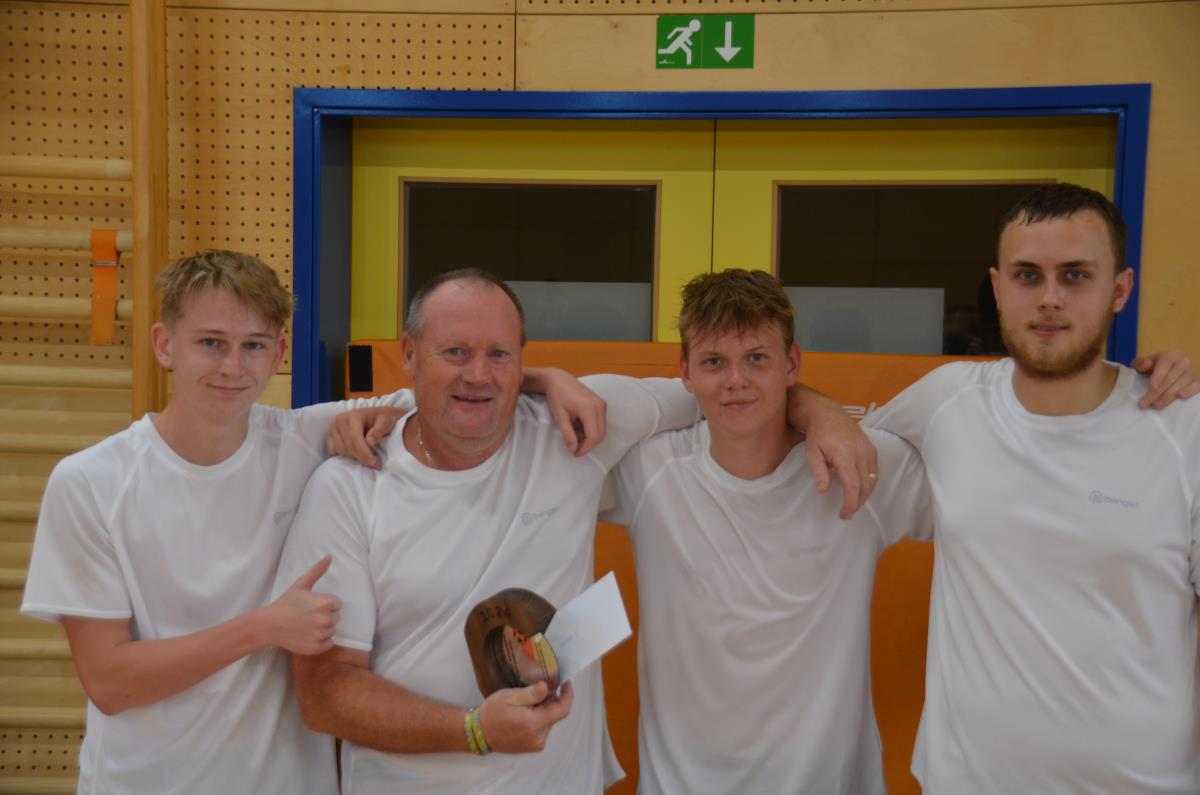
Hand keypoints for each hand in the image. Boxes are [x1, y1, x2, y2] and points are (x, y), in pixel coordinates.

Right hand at [260, 555, 341, 655]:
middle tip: (308, 615)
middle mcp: (326, 620)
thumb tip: (330, 556)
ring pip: (332, 630)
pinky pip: (329, 643)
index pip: (337, 604)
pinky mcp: (316, 648)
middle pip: (336, 617)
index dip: (326, 604)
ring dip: (323, 628)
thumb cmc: (286, 603)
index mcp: (326, 603)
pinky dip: (321, 641)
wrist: (270, 624)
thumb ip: (318, 570)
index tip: (313, 605)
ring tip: (307, 625)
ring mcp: (321, 635)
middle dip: (325, 616)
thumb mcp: (302, 584)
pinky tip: (308, 635)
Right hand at [326, 408, 403, 468]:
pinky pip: (333, 450)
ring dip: (353, 456)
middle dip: (361, 457)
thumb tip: (369, 442)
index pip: (355, 438)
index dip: (364, 453)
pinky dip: (344, 455)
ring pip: (340, 449)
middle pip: (347, 445)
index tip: (375, 463)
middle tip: (375, 463)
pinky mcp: (330, 435)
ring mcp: (333, 427)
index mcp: (354, 415)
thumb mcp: (386, 422)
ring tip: (366, 456)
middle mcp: (340, 419)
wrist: (375, 415)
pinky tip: (356, 453)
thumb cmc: (382, 419)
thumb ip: (379, 430)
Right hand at [476, 680, 573, 752]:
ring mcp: (535, 744)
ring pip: (548, 722)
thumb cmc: (493, 712)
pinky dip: (539, 718)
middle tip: (544, 686)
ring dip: (545, 709)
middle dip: (553, 700)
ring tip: (532, 699)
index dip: (568, 695)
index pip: (562, 709)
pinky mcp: (531, 747)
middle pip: (555, 715)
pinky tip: (528, 711)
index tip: (566, 682)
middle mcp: (539, 737)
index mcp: (535, 723)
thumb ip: (531, 693)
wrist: (478, 734)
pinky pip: (542, 729)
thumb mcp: (510, 696)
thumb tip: (548, 687)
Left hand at [539, 370, 606, 456]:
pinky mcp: (601, 404)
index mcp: (589, 408)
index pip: (594, 436)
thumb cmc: (557, 395)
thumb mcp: (560, 417)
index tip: (575, 453)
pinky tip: (578, 426)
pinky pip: (600, 423)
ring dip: (589, 437)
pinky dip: (591, 429)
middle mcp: (599, 406)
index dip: (585, 448)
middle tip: (573, 446)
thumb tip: (573, 449)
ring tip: (574, 433)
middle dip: (588, 444)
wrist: (559, 379)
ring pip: (602, 430)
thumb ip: (568, 435)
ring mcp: (602, 404)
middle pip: (600, 435)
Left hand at [788, 385, 877, 518]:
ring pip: (873, 480)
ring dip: (864, 495)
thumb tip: (824, 491)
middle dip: (857, 503)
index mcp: (845, 454)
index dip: (850, 503)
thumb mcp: (812, 453)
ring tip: (853, 504)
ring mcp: (869, 450)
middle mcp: (861, 453)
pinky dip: (869, 483)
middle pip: (865, 486)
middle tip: (846, 513)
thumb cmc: (817, 434)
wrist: (828, 414)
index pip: (853, 485)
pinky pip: (875, 471)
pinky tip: (859, 489)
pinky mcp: (872, 448)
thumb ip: (819, 472)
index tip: (844, 514)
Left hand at [1133, 351, 1197, 409]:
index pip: (1164, 365)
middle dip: (1158, 392)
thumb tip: (1146, 364)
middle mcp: (1183, 361)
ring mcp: (1192, 371)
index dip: (1158, 376)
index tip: (1151, 387)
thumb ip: (1139, 363)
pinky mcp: (1197, 381)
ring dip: (1168, 396)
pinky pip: (1196, 386)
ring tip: (1157, 405)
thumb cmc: (1150, 369)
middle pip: (1171, 377)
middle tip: (1147, 403)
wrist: (1164, 373)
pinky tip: (1180, 396)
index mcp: (1169, 355)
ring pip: (1181, 384)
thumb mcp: (1141, 364)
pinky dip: (1189, 391)